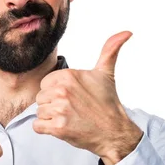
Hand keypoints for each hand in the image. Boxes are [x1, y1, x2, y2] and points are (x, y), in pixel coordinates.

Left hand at [33, 31, 143, 164]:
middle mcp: (62, 90)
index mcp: (68, 75)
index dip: (56, 91)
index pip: (45, 83)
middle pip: (40, 98)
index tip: (73, 97)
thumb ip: (110, 50)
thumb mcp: (106, 73)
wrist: (114, 131)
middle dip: (53, 105)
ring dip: (51, 118)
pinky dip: (47, 129)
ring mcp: (60, 110)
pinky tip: (63, 127)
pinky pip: (37, 126)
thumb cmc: (108, 103)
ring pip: (39, 112)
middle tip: (73, 109)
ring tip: (70, 118)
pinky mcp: (58, 128)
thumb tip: (127, 32)